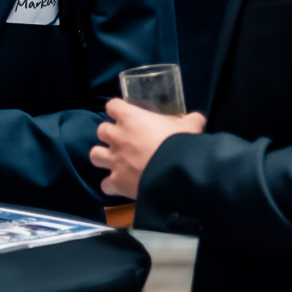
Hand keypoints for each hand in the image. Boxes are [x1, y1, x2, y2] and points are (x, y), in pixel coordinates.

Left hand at [89, 98, 205, 199]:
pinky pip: (105, 184)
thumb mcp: (190, 126)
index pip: (112, 105)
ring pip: (94, 154)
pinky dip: (111, 185)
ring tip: (115, 161)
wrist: (176, 173)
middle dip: (110, 135)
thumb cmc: (180, 143)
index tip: (126, 115)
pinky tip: (120, 186)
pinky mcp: (116, 182)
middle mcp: (116, 136)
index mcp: (130, 117)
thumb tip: (197, 118)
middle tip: (124, 140)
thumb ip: (191, 120)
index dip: (117, 110)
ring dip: (103, 157)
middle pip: (101, 130)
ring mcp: (113, 160)